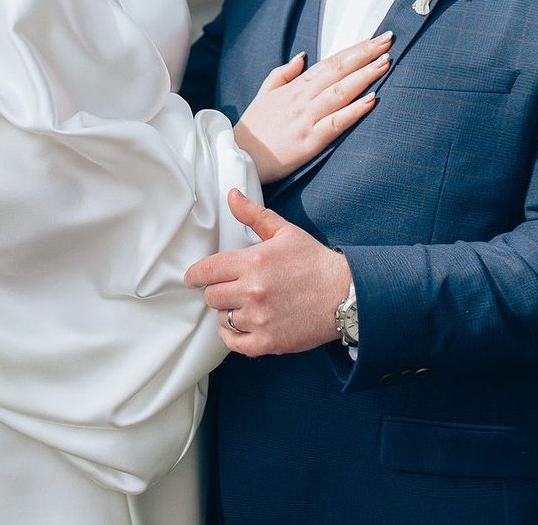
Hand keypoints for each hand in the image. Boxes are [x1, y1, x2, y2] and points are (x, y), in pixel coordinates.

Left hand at [185, 190, 351, 355]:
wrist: (345, 295)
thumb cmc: (314, 261)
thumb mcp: (285, 232)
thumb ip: (254, 214)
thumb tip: (231, 195)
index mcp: (253, 262)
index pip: (207, 270)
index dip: (195, 275)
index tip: (192, 278)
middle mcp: (252, 292)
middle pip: (211, 296)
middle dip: (216, 291)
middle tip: (228, 288)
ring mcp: (259, 319)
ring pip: (222, 318)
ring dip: (227, 311)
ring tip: (243, 304)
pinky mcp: (268, 342)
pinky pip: (234, 343)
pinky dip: (232, 335)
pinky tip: (241, 325)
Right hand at [233, 33, 390, 183]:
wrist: (238, 155)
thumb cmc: (254, 126)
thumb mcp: (265, 92)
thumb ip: (284, 72)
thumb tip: (303, 56)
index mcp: (296, 86)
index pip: (330, 62)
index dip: (354, 50)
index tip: (375, 39)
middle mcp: (303, 98)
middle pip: (338, 71)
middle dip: (365, 55)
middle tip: (387, 41)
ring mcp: (307, 118)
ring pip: (340, 92)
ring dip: (365, 76)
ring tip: (385, 62)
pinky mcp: (310, 141)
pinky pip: (335, 122)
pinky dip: (354, 110)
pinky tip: (371, 100)